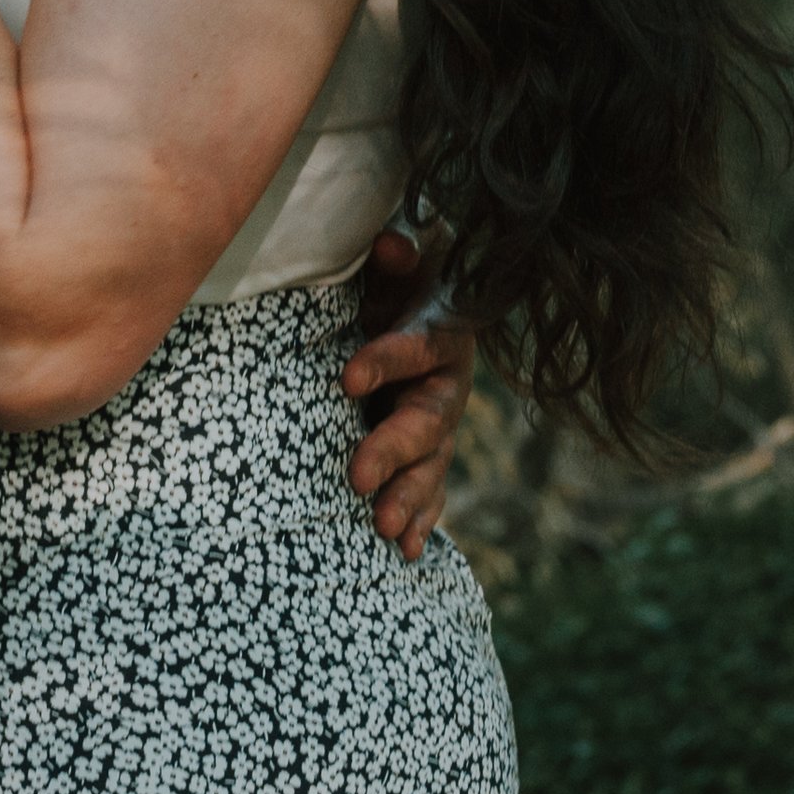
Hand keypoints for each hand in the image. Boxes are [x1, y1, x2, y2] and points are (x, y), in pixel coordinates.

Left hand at [344, 227, 473, 560]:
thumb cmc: (395, 284)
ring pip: (431, 466)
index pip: (417, 347)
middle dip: (393, 451)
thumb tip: (390, 242)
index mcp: (440, 335)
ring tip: (382, 530)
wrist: (422, 308)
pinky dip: (419, 520)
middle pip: (426, 421)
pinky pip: (431, 493)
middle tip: (357, 477)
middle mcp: (446, 386)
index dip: (387, 361)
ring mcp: (441, 428)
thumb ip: (396, 256)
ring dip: (408, 499)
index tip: (347, 378)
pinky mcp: (428, 456)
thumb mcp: (395, 266)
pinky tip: (402, 551)